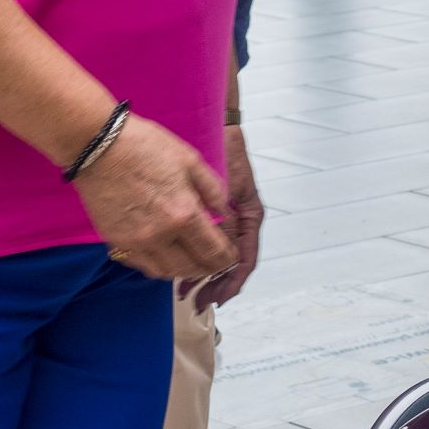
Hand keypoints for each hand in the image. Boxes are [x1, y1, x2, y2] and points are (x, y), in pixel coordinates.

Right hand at [75, 112, 233, 282]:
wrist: (98, 146)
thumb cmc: (145, 147)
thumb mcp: (191, 161)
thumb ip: (212, 190)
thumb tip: (225, 212)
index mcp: (183, 214)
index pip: (213, 251)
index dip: (227, 258)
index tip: (231, 256)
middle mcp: (160, 235)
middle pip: (190, 268)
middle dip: (208, 268)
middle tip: (215, 262)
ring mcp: (134, 241)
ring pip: (164, 272)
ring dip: (182, 270)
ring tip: (191, 260)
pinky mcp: (114, 240)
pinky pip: (140, 264)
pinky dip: (156, 265)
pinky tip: (164, 254)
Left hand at [189, 124, 263, 308]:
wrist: (217, 128)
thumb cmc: (226, 150)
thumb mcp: (230, 183)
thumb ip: (229, 212)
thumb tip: (221, 240)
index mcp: (249, 217)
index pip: (244, 259)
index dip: (231, 283)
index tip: (217, 298)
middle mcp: (238, 222)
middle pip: (229, 265)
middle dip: (214, 286)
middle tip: (196, 300)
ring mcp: (225, 220)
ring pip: (215, 257)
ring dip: (203, 277)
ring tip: (186, 291)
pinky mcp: (209, 215)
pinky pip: (204, 244)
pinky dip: (193, 258)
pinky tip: (179, 267)